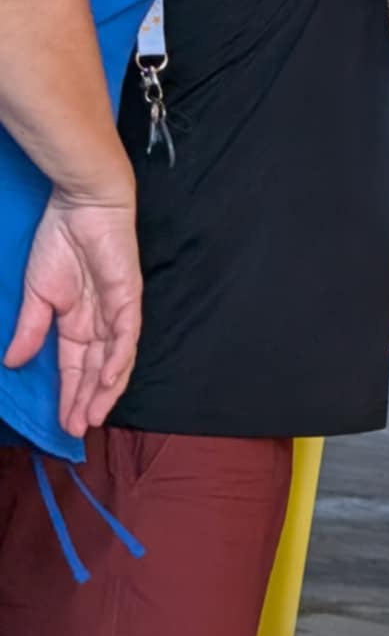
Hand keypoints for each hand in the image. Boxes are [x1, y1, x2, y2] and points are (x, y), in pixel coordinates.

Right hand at [5, 193, 142, 440]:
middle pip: (96, 370)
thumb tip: (12, 362)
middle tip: (77, 430)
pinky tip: (109, 379)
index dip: (70, 395)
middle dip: (87, 401)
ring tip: (94, 415)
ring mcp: (116, 310)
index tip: (63, 424)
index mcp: (78, 322)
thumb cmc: (60, 242)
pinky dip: (118, 357)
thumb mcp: (38, 293)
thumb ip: (30, 329)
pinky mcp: (128, 296)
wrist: (80, 205)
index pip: (75, 367)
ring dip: (105, 389)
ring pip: (114, 359)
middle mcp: (100, 322)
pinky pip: (126, 333)